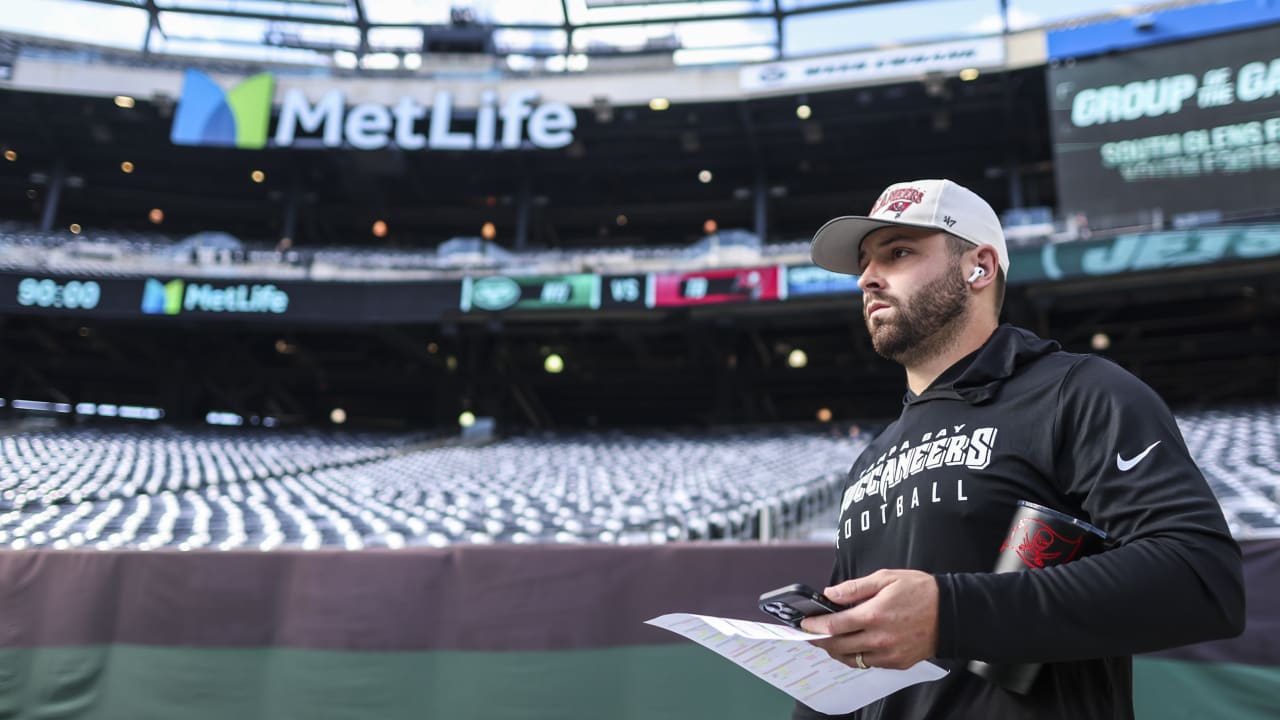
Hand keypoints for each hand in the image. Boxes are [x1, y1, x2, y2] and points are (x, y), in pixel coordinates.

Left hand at [799, 569, 939, 669]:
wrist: (951, 613)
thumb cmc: (920, 591)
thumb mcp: (886, 578)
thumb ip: (855, 588)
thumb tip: (830, 593)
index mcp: (873, 615)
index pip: (833, 626)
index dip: (814, 626)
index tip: (804, 623)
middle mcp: (879, 639)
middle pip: (837, 646)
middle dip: (820, 640)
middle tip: (811, 634)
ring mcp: (888, 654)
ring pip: (851, 659)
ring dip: (836, 651)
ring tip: (828, 641)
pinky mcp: (897, 663)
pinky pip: (868, 664)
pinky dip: (856, 656)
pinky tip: (852, 646)